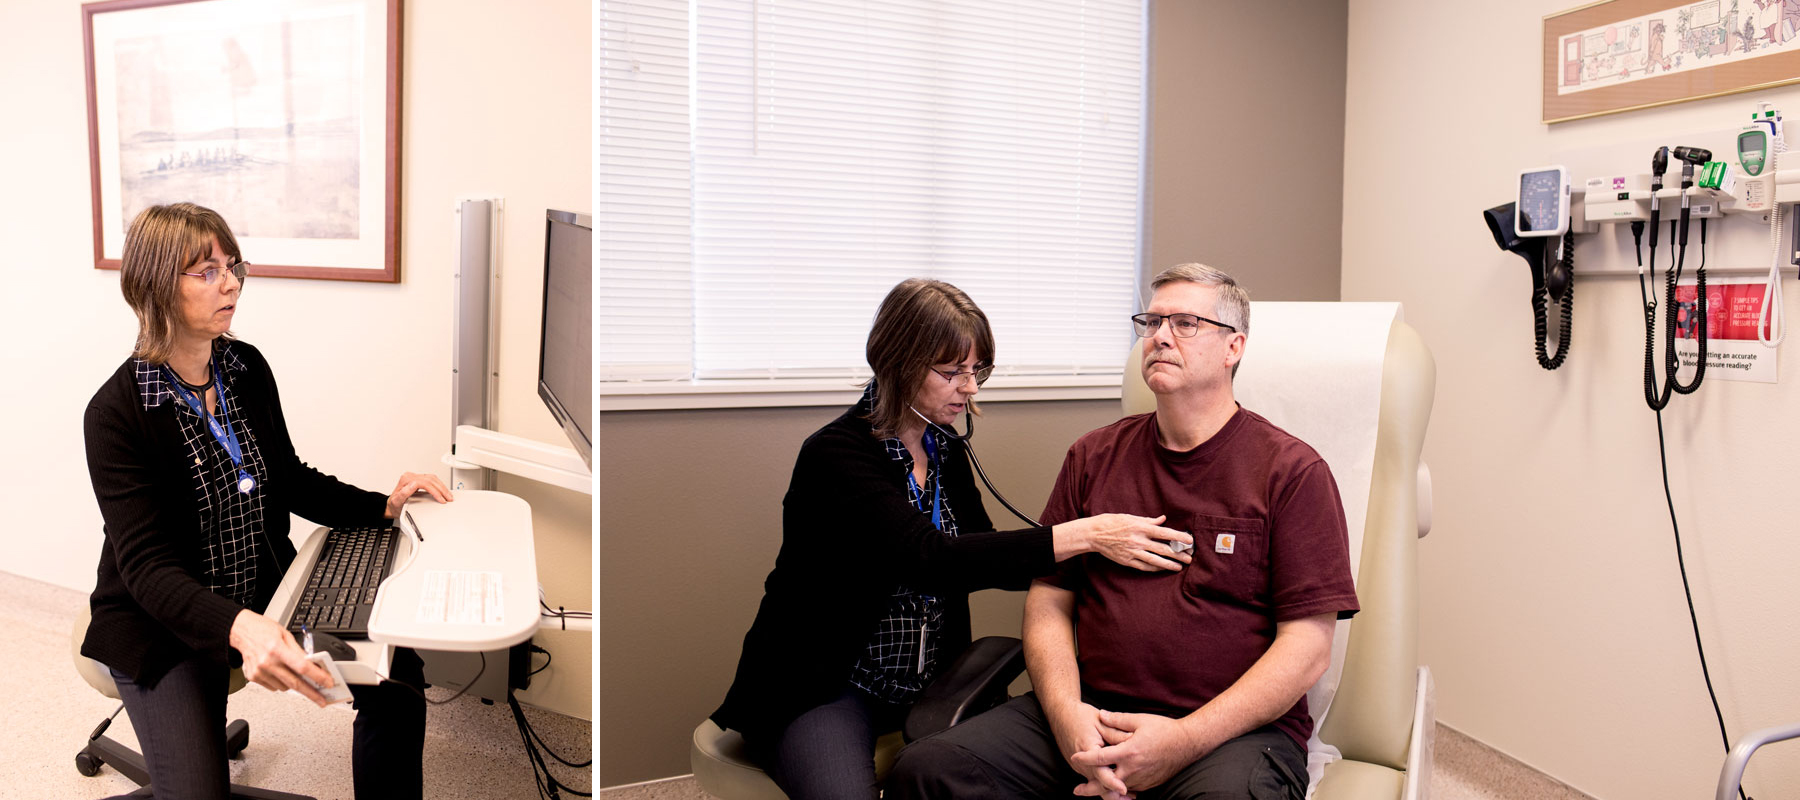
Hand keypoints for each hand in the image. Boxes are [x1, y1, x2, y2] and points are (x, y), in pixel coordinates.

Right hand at [228, 609, 333, 706]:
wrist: (240, 630)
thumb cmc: (262, 629)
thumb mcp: (285, 634)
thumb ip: (299, 651)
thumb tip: (313, 664)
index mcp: (277, 649)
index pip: (302, 667)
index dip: (317, 676)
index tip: (327, 683)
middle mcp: (267, 662)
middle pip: (294, 683)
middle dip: (311, 693)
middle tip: (322, 700)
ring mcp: (259, 672)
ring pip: (285, 687)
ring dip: (294, 685)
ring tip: (294, 674)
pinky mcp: (253, 677)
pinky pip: (274, 687)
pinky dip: (281, 683)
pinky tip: (279, 672)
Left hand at [384, 471, 453, 518]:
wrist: (392, 506)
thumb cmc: (394, 506)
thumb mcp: (397, 502)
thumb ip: (404, 493)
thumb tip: (413, 485)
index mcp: (406, 480)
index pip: (424, 482)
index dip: (434, 490)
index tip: (440, 498)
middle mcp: (410, 476)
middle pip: (430, 479)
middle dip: (441, 489)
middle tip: (448, 498)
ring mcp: (415, 477)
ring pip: (433, 478)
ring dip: (442, 486)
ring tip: (448, 495)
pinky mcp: (419, 479)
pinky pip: (432, 479)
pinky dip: (439, 485)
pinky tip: (443, 490)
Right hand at [1048, 702, 1134, 798]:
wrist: (1060, 715)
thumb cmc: (1081, 716)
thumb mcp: (1101, 721)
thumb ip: (1116, 733)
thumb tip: (1134, 740)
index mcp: (1087, 749)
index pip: (1100, 770)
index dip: (1112, 781)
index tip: (1124, 789)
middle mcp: (1082, 762)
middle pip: (1098, 784)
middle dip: (1114, 795)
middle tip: (1131, 799)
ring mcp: (1080, 767)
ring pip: (1095, 784)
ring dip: (1110, 791)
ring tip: (1129, 797)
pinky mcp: (1080, 767)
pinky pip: (1093, 779)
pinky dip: (1104, 784)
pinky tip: (1118, 788)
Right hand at [1065, 514, 1191, 571]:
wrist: (1093, 534)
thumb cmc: (1111, 522)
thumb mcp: (1130, 517)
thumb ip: (1148, 520)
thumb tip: (1162, 520)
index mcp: (1140, 527)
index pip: (1164, 533)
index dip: (1179, 537)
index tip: (1190, 540)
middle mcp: (1138, 540)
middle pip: (1163, 549)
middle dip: (1178, 554)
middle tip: (1190, 558)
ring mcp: (1133, 552)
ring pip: (1156, 560)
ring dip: (1170, 564)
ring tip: (1180, 567)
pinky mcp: (1127, 561)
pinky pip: (1144, 566)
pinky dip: (1155, 567)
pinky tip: (1163, 568)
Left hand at [1069, 710, 1205, 791]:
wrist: (1188, 744)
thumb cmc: (1164, 729)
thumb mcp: (1140, 720)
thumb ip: (1118, 719)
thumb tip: (1100, 714)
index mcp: (1129, 752)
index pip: (1101, 758)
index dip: (1085, 758)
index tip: (1074, 756)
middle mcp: (1134, 769)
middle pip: (1106, 783)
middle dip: (1090, 788)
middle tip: (1076, 790)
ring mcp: (1142, 779)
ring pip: (1119, 789)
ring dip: (1105, 789)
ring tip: (1091, 788)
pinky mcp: (1149, 784)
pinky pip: (1130, 788)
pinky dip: (1120, 789)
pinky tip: (1113, 786)